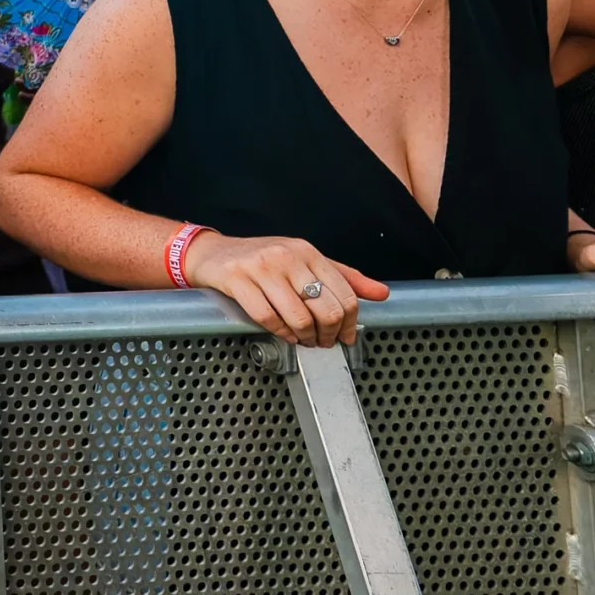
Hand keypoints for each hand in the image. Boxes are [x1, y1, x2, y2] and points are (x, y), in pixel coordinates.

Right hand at [181, 230, 388, 345]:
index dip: (349, 324)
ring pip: (298, 316)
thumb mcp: (305, 262)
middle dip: (327, 334)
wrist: (213, 254)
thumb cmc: (262, 261)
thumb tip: (382, 293)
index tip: (345, 336)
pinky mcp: (237, 279)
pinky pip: (267, 317)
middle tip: (322, 342)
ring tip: (303, 340)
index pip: (345, 294)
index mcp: (308, 251)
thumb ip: (343, 277)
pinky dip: (280, 333)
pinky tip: (284, 334)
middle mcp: (287, 256)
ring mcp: (261, 267)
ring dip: (304, 337)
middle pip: (326, 308)